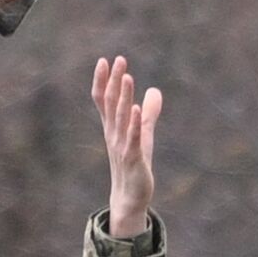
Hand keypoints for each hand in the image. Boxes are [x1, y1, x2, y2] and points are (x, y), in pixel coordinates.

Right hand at [92, 56, 161, 237]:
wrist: (130, 196)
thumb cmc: (135, 164)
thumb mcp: (143, 134)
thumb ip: (149, 113)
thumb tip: (155, 91)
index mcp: (113, 127)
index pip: (103, 100)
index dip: (102, 81)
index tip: (104, 60)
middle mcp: (113, 133)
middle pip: (111, 103)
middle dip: (114, 81)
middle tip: (118, 59)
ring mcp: (121, 145)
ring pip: (121, 117)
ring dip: (124, 96)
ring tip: (127, 77)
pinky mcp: (133, 157)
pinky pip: (132, 138)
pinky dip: (134, 123)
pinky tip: (136, 108)